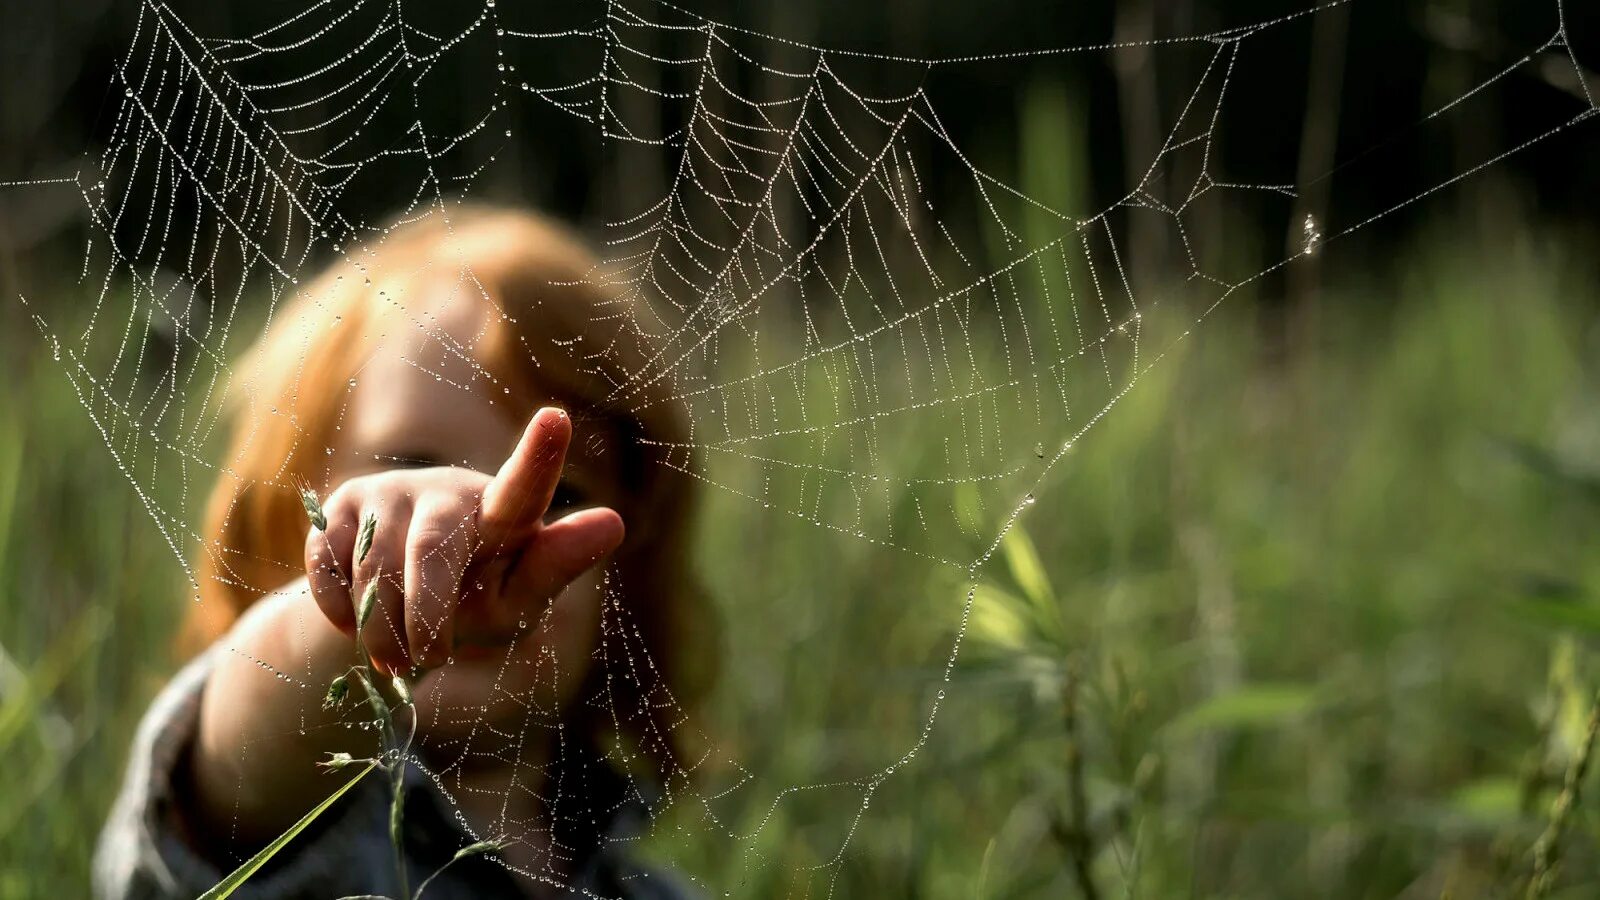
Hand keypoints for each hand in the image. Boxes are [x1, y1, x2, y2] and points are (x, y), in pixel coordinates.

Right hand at [304, 407, 623, 674]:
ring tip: (396, 656)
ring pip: (373, 567)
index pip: (523, 488)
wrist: (398, 614)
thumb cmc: (479, 599)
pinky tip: (356, 621)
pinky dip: (341, 610)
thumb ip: (553, 566)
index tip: (557, 420)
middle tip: (427, 660)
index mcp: (504, 513)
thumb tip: (615, 522)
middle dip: (426, 616)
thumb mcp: (517, 600)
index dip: (539, 457)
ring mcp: (390, 490)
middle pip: (432, 551)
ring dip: (381, 629)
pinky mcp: (340, 505)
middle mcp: (447, 490)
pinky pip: (329, 566)